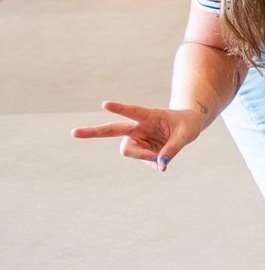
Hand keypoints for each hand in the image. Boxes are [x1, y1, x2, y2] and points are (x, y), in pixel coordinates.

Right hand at [73, 100, 207, 168]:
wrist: (186, 127)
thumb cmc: (187, 125)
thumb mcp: (186, 135)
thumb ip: (174, 148)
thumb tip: (161, 165)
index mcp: (148, 115)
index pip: (132, 111)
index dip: (119, 108)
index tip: (105, 104)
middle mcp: (138, 126)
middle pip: (111, 129)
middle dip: (93, 132)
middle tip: (73, 133)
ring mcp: (136, 138)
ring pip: (128, 151)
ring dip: (143, 156)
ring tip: (161, 157)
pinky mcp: (140, 149)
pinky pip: (143, 160)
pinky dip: (153, 163)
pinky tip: (162, 159)